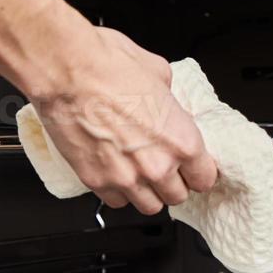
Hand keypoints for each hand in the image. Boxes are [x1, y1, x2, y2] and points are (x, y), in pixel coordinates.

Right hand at [30, 27, 218, 214]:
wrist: (67, 71)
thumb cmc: (109, 66)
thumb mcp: (159, 73)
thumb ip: (169, 100)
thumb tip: (166, 101)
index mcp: (181, 140)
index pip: (204, 178)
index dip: (198, 172)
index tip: (192, 169)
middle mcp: (157, 165)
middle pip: (178, 196)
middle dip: (173, 183)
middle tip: (164, 167)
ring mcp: (126, 177)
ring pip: (149, 206)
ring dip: (148, 192)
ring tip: (140, 174)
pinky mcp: (96, 180)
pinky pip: (116, 201)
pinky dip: (118, 191)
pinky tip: (115, 173)